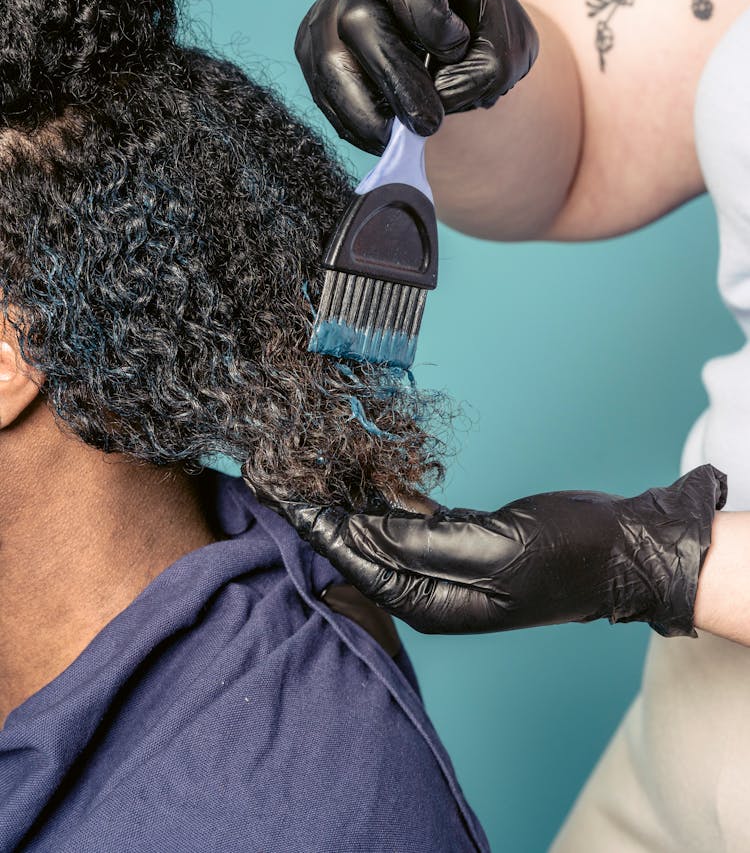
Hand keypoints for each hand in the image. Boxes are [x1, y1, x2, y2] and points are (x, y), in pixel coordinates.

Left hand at [248, 465, 726, 637]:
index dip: (307, 519)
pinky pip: (404, 519)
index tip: (270, 487)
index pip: (349, 556)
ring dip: (344, 496)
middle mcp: (427, 590)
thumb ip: (423, 543)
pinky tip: (365, 469)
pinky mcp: (458, 542)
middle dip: (314, 506)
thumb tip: (361, 532)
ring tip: (307, 460)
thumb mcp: (493, 547)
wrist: (621, 552)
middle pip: (353, 544)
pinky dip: (382, 494)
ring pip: (375, 529)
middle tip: (276, 466)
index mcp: (429, 601)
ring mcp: (442, 567)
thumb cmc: (567, 556)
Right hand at [295, 0, 539, 153]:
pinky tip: (382, 137)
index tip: (457, 48)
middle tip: (429, 123)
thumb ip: (481, 72)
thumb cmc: (484, 42)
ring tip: (400, 139)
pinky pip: (322, 94)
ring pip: (330, 63)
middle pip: (358, 21)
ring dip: (367, 111)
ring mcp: (330, 16)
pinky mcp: (314, 56)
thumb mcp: (508, 50)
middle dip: (395, 79)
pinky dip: (353, 124)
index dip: (431, 19)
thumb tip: (433, 100)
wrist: (460, 57)